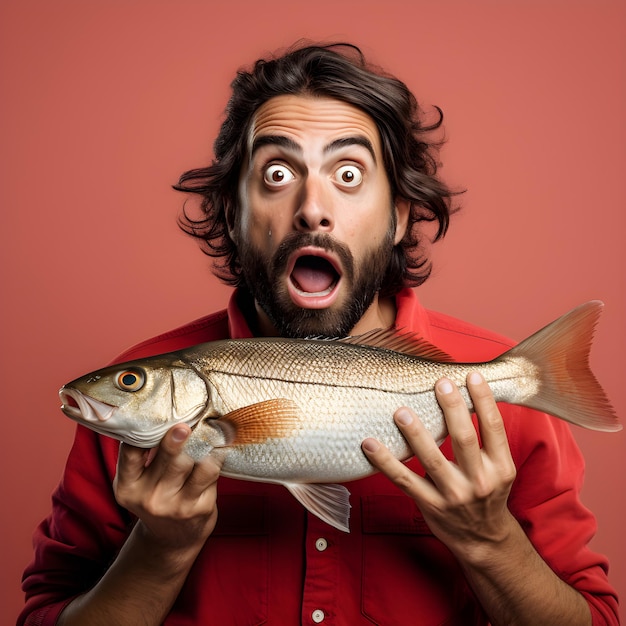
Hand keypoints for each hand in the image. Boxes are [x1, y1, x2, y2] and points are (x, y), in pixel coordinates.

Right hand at [113, 424, 220, 551]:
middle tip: (183, 426)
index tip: (157, 414)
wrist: (172, 540)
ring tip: (209, 431)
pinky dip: (215, 457)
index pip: (131, 453)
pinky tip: (217, 448)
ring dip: (203, 444)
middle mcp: (150, 497)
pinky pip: (211, 472)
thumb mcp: (140, 481)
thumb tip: (166, 414)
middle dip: (178, 439)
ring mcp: (176, 506)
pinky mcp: (199, 509)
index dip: (145, 431)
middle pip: (169, 458)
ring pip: (196, 463)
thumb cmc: (157, 497)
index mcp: (128, 486)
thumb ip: (146, 455)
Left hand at [362, 372, 517, 561]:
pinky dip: (384, 462)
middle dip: (452, 409)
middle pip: (464, 439)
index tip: (471, 376)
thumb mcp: (499, 468)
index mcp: (500, 467)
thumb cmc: (488, 494)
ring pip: (432, 460)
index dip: (483, 400)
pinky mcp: (430, 505)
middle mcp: (479, 481)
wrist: (484, 540)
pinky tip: (369, 444)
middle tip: (440, 383)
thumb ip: (487, 438)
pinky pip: (404, 480)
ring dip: (415, 433)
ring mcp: (453, 495)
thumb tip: (467, 395)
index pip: (493, 427)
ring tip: (401, 411)